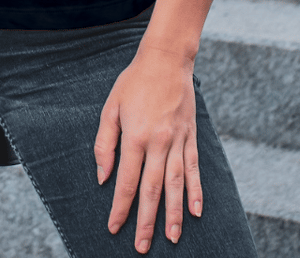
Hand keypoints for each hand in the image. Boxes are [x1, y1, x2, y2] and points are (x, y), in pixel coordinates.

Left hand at [95, 46, 201, 251]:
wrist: (166, 60)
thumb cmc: (133, 82)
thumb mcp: (110, 107)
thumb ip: (104, 143)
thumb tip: (103, 177)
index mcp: (134, 136)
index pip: (125, 181)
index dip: (120, 207)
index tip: (114, 227)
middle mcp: (158, 142)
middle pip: (151, 190)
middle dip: (146, 221)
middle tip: (142, 246)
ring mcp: (177, 141)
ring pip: (175, 185)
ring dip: (173, 214)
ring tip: (171, 238)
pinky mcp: (191, 137)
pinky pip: (194, 169)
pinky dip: (196, 191)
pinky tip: (195, 211)